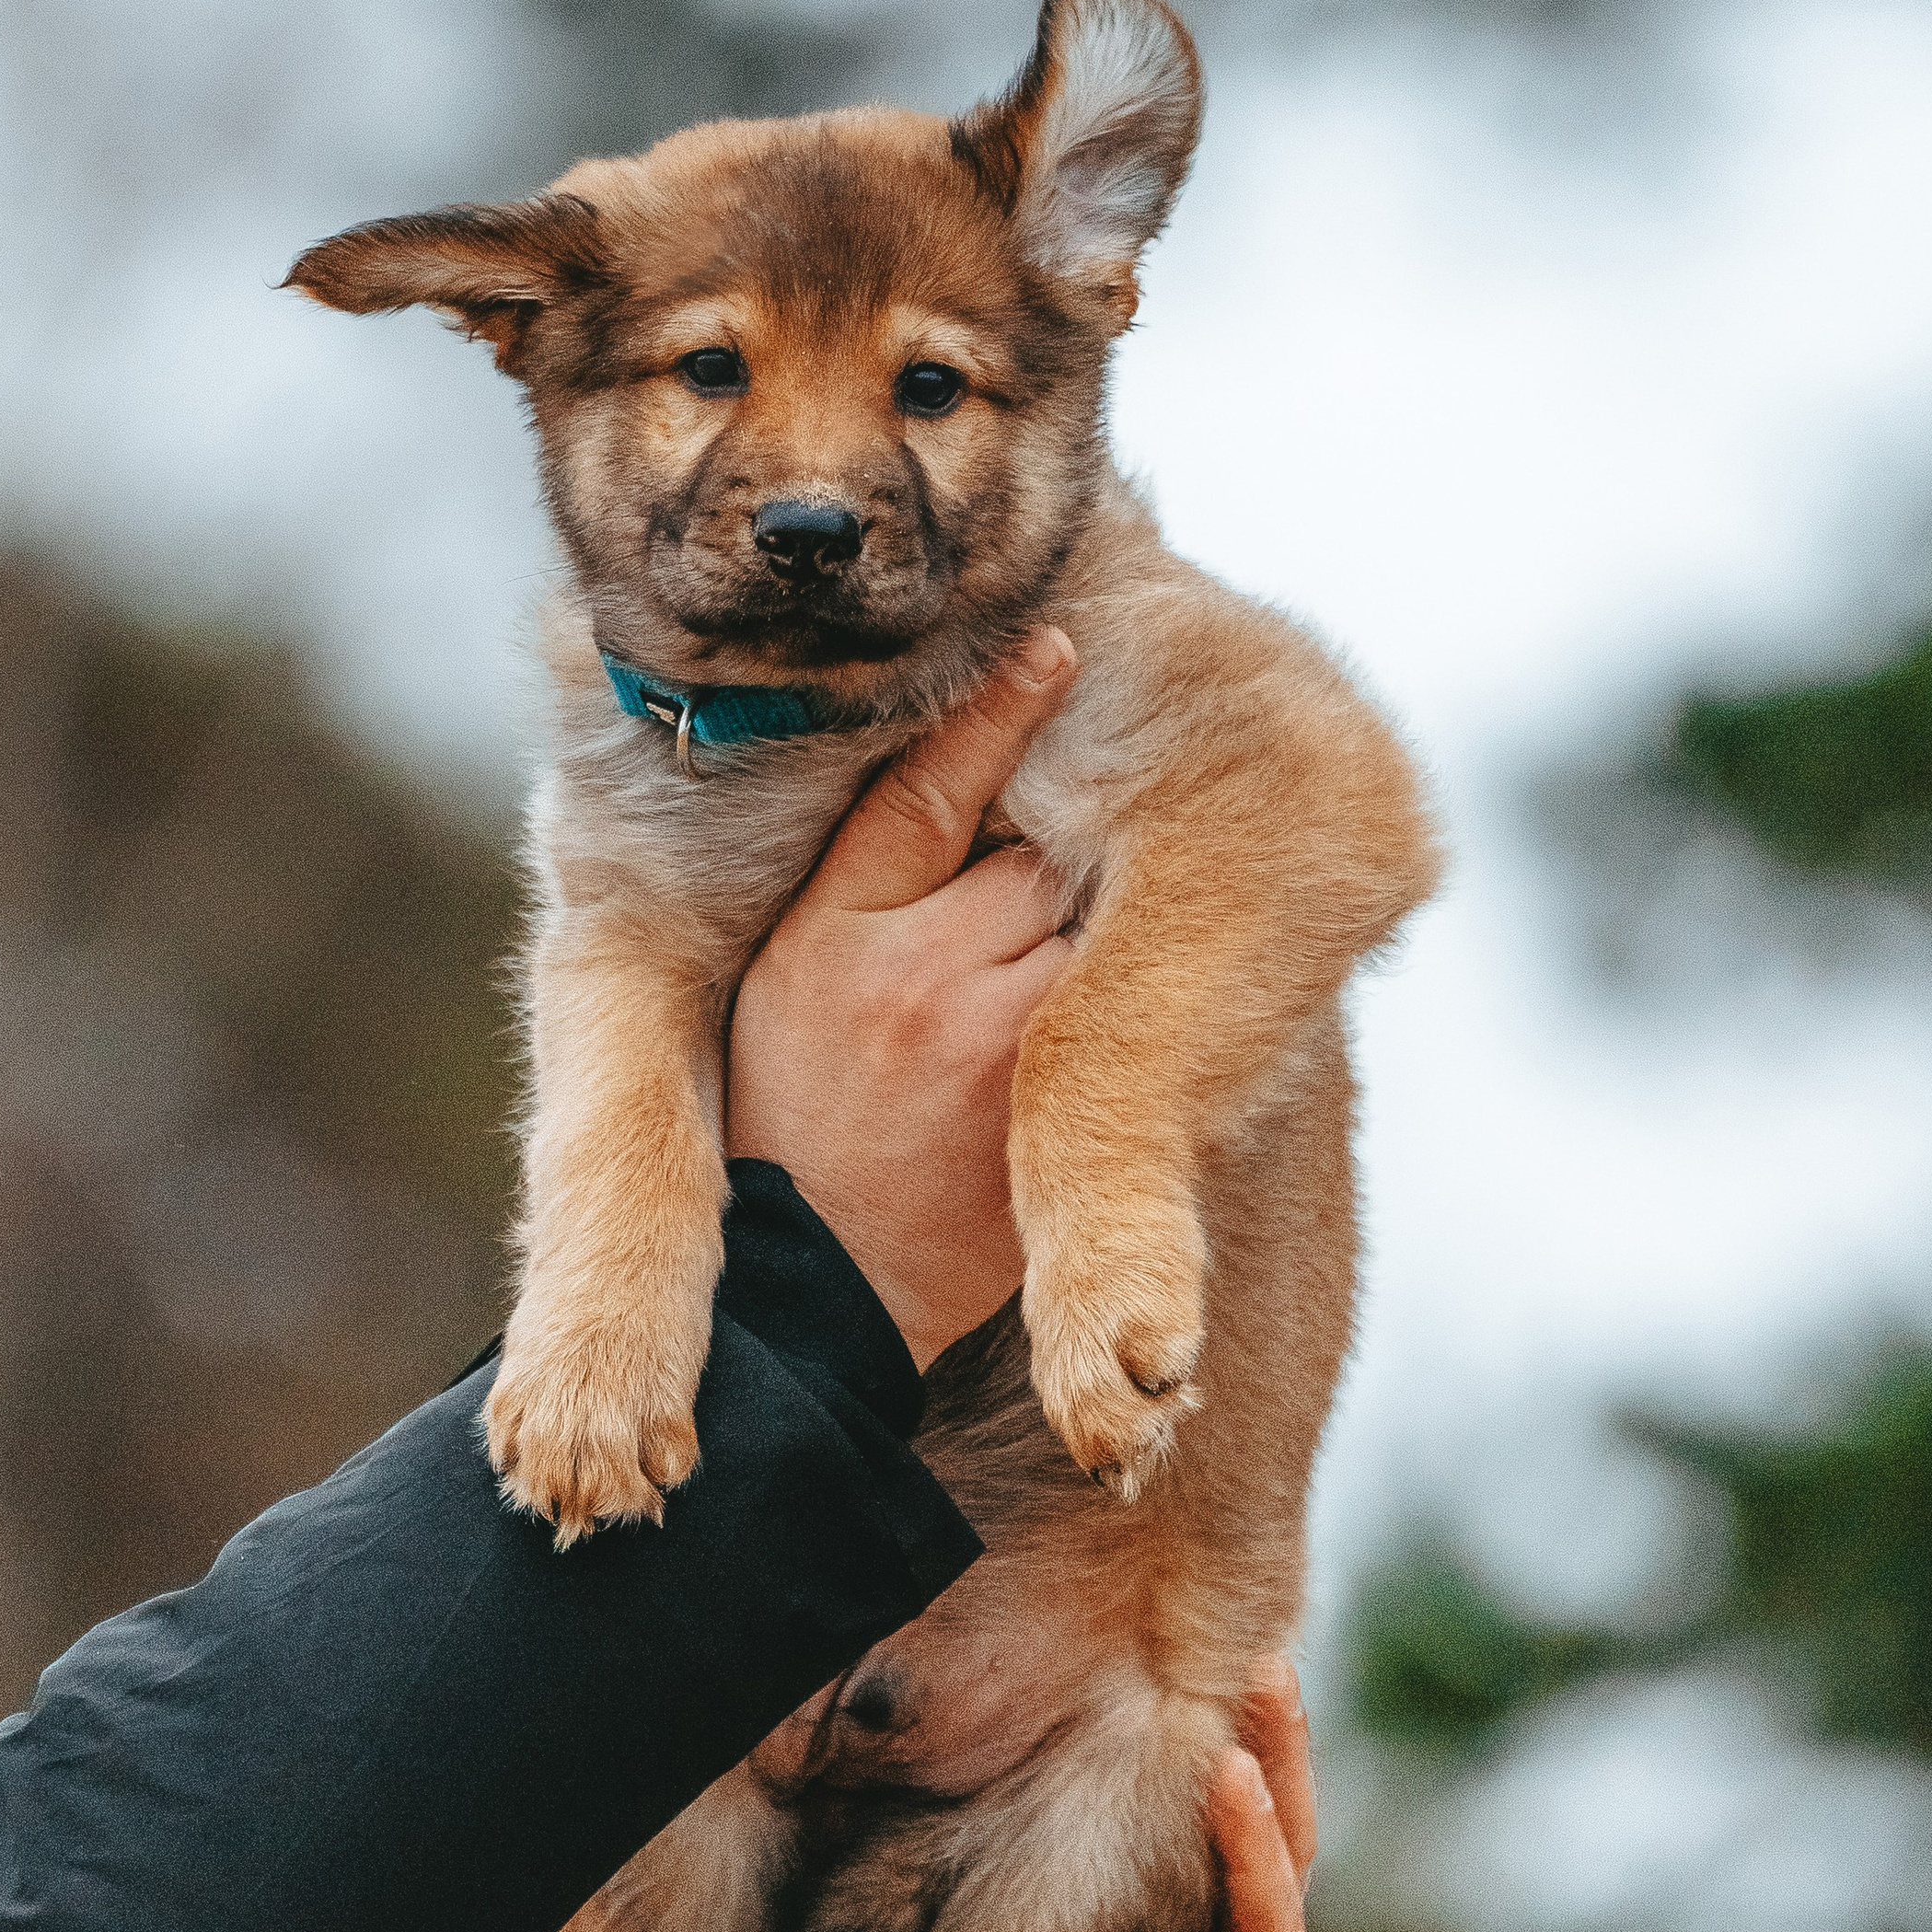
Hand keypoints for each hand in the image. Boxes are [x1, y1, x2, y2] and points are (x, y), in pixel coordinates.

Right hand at [725, 629, 1078, 1371]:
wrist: (825, 1283)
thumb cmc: (794, 1104)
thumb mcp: (795, 960)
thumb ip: (878, 845)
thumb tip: (980, 718)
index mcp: (855, 936)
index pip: (941, 792)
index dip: (1002, 715)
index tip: (1056, 647)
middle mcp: (945, 985)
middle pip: (1046, 855)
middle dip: (1067, 830)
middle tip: (1080, 811)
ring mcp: (1023, 1054)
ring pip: (1095, 930)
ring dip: (1110, 907)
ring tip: (1107, 901)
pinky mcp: (1077, 1117)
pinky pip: (1131, 1022)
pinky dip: (1137, 991)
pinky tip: (1137, 990)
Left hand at [902, 1663, 1315, 1931]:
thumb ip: (961, 1899)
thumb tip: (880, 1776)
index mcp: (1182, 1929)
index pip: (1222, 1814)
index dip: (1239, 1734)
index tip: (1234, 1650)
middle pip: (1281, 1845)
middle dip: (1276, 1756)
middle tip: (1266, 1674)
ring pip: (1271, 1927)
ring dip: (1254, 1846)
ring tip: (1226, 1775)